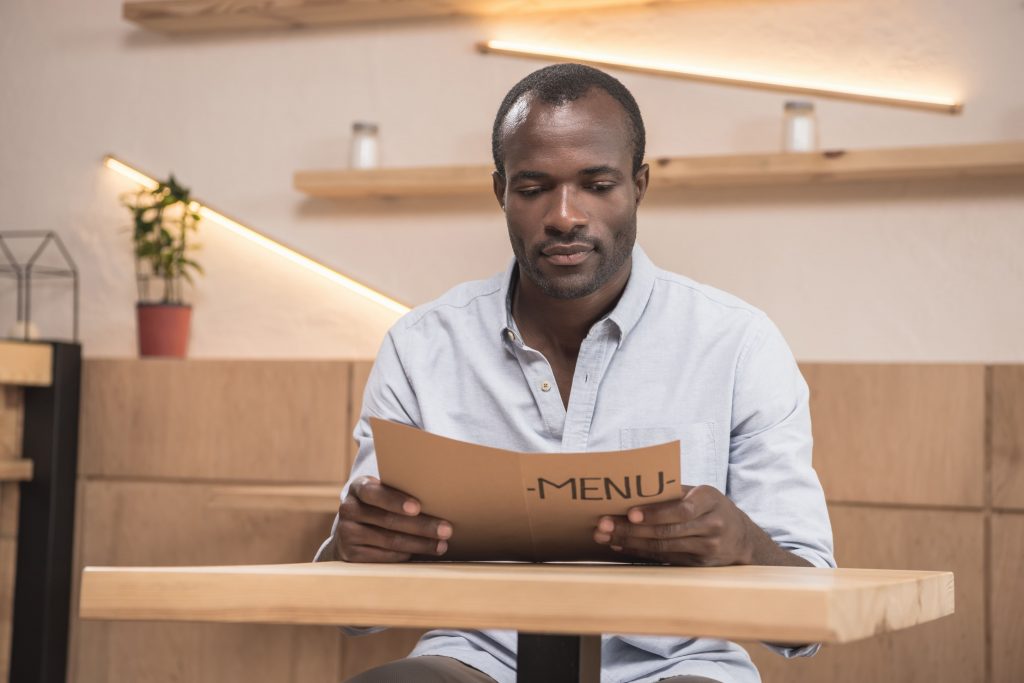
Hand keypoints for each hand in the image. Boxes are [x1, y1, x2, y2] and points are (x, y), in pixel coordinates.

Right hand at [332, 476, 452, 562]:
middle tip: (446, 530)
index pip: (375, 493)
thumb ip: (399, 490)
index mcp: (358, 487)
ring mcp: (347, 533)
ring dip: (420, 544)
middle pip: (389, 520)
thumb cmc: (379, 504)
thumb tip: (439, 494)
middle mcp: (348, 509)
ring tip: (442, 544)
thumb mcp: (382, 491)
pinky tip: (423, 553)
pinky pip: (384, 556)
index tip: (418, 507)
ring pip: (390, 541)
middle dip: (421, 526)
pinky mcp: (351, 555)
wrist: (351, 528)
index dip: (396, 501)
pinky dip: (406, 555)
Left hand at [593, 485, 759, 565]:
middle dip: (631, 529)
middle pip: (666, 531)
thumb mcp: (700, 494)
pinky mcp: (697, 564)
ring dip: (630, 542)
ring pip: (662, 548)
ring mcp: (707, 548)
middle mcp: (712, 526)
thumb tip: (633, 490)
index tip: (630, 513)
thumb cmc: (711, 508)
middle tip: (604, 526)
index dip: (655, 513)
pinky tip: (621, 546)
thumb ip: (673, 493)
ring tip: (606, 537)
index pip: (681, 510)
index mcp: (710, 500)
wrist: (741, 538)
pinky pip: (664, 559)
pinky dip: (639, 552)